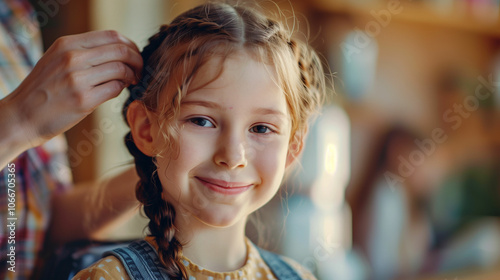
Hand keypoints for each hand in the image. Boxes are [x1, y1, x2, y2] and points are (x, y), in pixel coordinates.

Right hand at [1, 30, 142, 147]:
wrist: (21, 116)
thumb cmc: (43, 89)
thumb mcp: (57, 60)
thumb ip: (83, 52)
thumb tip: (119, 50)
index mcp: (67, 45)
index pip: (111, 35)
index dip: (130, 45)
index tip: (134, 55)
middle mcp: (72, 58)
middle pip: (121, 51)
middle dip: (137, 60)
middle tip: (139, 70)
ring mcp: (77, 79)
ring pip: (121, 69)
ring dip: (132, 76)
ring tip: (130, 81)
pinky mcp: (83, 100)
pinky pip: (115, 88)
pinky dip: (122, 88)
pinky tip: (118, 90)